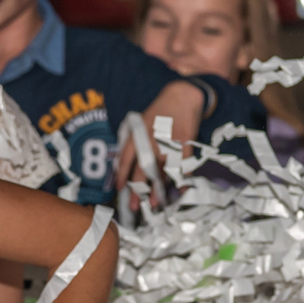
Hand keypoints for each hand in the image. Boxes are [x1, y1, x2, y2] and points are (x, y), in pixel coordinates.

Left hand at [119, 80, 208, 199]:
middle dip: (138, 190)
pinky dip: (182, 179)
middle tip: (134, 206)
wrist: (181, 96)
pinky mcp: (184, 143)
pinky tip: (180, 190)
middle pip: (142, 170)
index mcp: (137, 135)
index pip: (126, 158)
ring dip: (158, 189)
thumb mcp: (141, 123)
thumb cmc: (160, 112)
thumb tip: (130, 165)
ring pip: (162, 171)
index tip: (119, 189)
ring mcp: (168, 143)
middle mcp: (150, 140)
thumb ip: (136, 142)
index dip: (121, 175)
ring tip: (155, 203)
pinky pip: (182, 165)